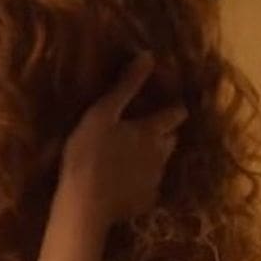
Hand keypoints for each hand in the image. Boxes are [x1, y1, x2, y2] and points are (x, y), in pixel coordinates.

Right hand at [58, 52, 185, 221]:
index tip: (170, 107)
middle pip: (171, 140)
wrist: (85, 204)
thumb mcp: (102, 113)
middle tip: (146, 133)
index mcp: (151, 131)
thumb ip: (126, 86)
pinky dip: (140, 185)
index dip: (173, 109)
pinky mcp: (145, 202)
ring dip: (151, 160)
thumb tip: (148, 55)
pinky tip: (125, 186)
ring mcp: (154, 180)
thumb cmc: (88, 154)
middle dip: (164, 135)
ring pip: (161, 164)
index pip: (175, 114)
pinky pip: (148, 189)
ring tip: (131, 161)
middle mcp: (160, 154)